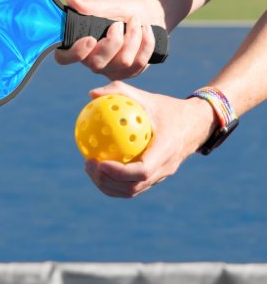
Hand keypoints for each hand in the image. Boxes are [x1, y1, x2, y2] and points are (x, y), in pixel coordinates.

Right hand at [55, 0, 164, 79]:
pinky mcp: (128, 73)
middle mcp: (91, 62)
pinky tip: (146, 30)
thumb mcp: (108, 5)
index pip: (64, 58)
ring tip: (135, 21)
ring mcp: (110, 70)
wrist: (146, 16)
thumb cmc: (121, 11)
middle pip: (97, 64)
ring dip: (133, 36)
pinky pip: (139, 63)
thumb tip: (71, 1)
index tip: (90, 39)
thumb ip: (91, 6)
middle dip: (113, 42)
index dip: (75, 53)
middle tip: (118, 24)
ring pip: (123, 62)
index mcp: (79, 45)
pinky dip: (146, 42)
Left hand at [83, 81, 217, 197]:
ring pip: (132, 191)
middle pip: (133, 187)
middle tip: (88, 164)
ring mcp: (161, 176)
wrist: (196, 124)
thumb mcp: (147, 97)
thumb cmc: (168, 108)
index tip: (99, 162)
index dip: (119, 172)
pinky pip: (133, 186)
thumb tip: (92, 94)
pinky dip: (114, 183)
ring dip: (108, 185)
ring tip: (90, 168)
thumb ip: (120, 92)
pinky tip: (99, 167)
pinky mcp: (156, 178)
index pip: (142, 171)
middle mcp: (165, 168)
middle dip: (107, 181)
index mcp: (166, 150)